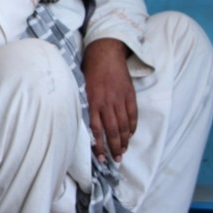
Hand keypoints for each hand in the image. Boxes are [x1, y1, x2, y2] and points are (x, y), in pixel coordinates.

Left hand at [82, 38, 137, 162]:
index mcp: (93, 102)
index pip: (96, 130)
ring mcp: (120, 99)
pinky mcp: (129, 94)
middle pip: (112, 131)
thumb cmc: (90, 71)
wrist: (105, 52)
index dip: (98, 146)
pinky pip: (133, 114)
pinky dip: (132, 126)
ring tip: (123, 152)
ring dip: (124, 141)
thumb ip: (83, 105)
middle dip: (114, 148)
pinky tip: (130, 135)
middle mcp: (107, 103)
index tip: (99, 158)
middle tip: (115, 160)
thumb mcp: (81, 87)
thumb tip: (79, 123)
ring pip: (123, 125)